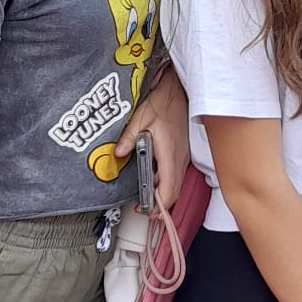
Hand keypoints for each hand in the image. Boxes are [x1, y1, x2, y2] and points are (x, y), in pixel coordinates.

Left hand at [115, 69, 189, 208]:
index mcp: (169, 152)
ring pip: (175, 183)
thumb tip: (118, 153)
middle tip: (143, 208)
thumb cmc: (162, 102)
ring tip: (146, 196)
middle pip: (173, 191)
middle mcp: (179, 158)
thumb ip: (128, 137)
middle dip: (160, 204)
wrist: (177, 90)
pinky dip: (166, 182)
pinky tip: (153, 178)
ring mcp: (183, 156)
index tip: (147, 211)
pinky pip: (176, 174)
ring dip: (162, 193)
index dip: (159, 204)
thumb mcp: (140, 118)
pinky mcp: (182, 153)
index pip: (168, 188)